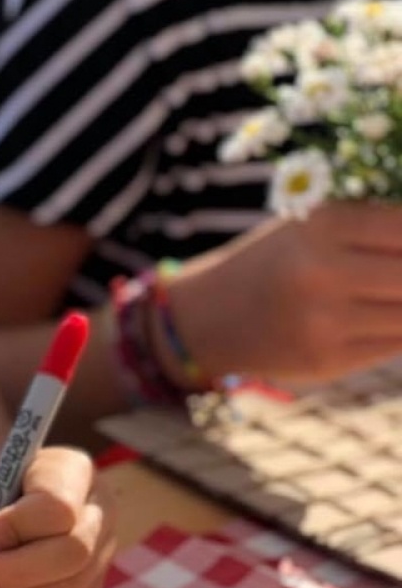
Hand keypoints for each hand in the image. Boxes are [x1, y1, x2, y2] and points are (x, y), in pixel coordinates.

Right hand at [169, 201, 401, 385]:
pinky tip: (382, 318)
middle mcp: (322, 273)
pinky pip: (394, 344)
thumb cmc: (273, 263)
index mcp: (322, 226)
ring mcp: (324, 322)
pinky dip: (399, 330)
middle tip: (396, 279)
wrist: (204, 320)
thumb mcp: (312, 226)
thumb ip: (376, 227)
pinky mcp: (326, 361)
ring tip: (388, 297)